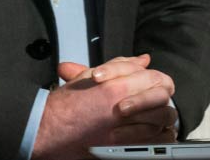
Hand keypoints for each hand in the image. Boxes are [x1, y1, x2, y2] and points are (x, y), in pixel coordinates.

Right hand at [32, 54, 176, 159]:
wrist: (47, 130)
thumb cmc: (64, 105)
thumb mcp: (89, 76)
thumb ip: (120, 66)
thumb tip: (142, 60)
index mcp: (115, 88)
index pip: (154, 78)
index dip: (156, 79)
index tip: (151, 83)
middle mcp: (122, 109)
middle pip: (162, 100)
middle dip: (161, 99)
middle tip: (155, 101)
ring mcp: (123, 131)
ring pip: (160, 122)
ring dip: (160, 117)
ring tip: (153, 116)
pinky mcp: (121, 148)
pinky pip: (153, 142)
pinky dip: (157, 137)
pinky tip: (151, 132)